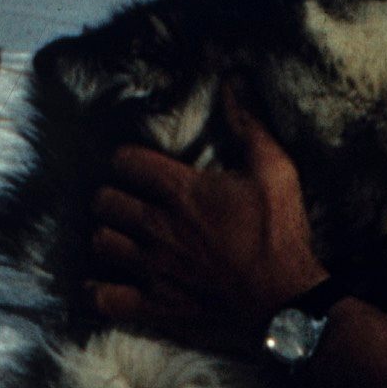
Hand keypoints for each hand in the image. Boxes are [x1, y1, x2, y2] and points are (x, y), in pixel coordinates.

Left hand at [86, 85, 324, 352]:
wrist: (286, 301)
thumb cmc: (281, 234)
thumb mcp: (274, 170)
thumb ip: (249, 125)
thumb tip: (233, 82)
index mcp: (181, 191)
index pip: (126, 161)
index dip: (127, 160)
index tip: (136, 166)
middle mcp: (158, 226)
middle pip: (106, 202)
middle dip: (111, 197)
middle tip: (125, 200)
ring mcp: (153, 268)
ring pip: (102, 243)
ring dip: (107, 236)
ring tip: (119, 236)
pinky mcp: (157, 305)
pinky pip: (107, 298)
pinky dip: (100, 291)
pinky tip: (102, 285)